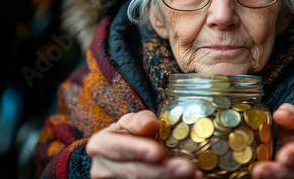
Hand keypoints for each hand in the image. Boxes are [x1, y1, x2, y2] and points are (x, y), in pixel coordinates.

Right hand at [86, 111, 202, 178]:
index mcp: (100, 145)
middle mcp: (102, 168)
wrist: (124, 151)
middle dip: (162, 171)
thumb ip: (139, 121)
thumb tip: (150, 124)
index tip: (158, 153)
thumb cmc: (130, 134)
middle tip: (187, 168)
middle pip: (134, 172)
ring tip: (194, 175)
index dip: (138, 151)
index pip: (117, 148)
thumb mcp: (131, 122)